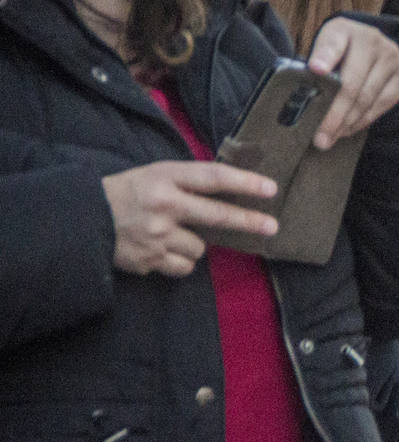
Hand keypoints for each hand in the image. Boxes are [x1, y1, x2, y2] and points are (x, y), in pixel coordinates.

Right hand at [102, 161, 277, 277]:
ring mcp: (157, 234)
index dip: (244, 183)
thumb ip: (187, 182)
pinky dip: (180, 261)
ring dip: (193, 244)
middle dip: (249, 221)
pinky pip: (186, 266)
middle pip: (217, 215)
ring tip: (168, 234)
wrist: (83, 220)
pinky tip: (162, 251)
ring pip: (201, 247)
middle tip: (272, 227)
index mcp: (164, 177)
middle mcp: (163, 205)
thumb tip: (232, 189)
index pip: (212, 177)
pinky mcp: (151, 260)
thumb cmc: (126, 194)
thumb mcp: (153, 175)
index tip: (270, 188)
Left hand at [307, 18, 398, 149]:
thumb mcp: (326, 44)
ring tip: (332, 138)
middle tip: (320, 138)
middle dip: (335, 115)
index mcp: (347, 29)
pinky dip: (364, 120)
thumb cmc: (342, 49)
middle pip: (352, 86)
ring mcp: (394, 58)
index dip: (325, 57)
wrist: (372, 44)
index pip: (333, 45)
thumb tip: (317, 70)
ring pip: (368, 100)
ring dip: (349, 123)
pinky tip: (349, 129)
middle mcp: (375, 41)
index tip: (316, 69)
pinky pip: (383, 105)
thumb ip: (320, 55)